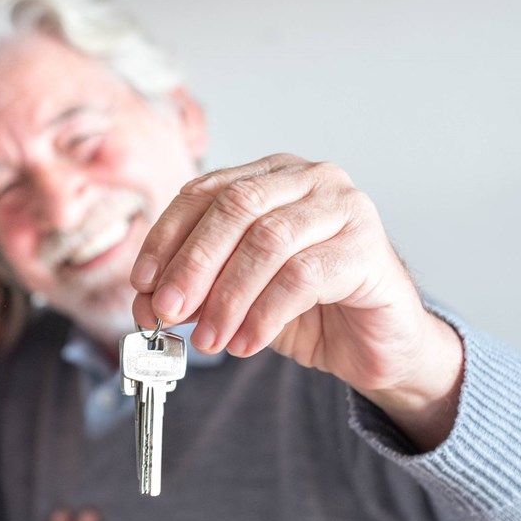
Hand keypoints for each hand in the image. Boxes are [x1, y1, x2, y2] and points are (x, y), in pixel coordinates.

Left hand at [130, 154, 463, 449]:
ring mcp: (345, 208)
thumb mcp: (237, 296)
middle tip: (167, 311)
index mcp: (271, 176)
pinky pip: (302, 277)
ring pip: (267, 241)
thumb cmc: (309, 309)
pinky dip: (264, 314)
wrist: (377, 344)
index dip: (167, 237)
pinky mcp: (368, 249)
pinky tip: (246, 342)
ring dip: (226, 296)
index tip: (143, 282)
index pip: (205, 191)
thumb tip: (148, 302)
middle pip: (234, 208)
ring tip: (209, 338)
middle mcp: (310, 179)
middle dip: (192, 264)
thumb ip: (196, 289)